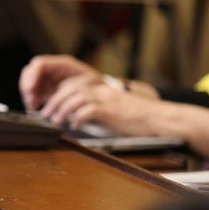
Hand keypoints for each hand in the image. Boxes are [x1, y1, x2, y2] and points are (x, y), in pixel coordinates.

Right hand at [19, 55, 101, 110]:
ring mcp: (47, 78)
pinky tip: (34, 107)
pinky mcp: (44, 89)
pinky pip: (31, 93)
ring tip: (32, 106)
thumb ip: (74, 86)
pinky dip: (30, 100)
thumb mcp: (88, 84)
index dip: (32, 75)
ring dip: (27, 95)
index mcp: (62, 64)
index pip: (40, 64)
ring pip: (28, 83)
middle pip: (30, 73)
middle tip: (30, 100)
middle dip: (27, 87)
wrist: (98, 93)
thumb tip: (63, 91)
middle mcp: (52, 69)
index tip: (30, 88)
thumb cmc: (95, 87)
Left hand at [37, 76, 163, 135]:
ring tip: (55, 121)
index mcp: (103, 89)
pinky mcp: (112, 111)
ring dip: (62, 109)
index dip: (57, 94)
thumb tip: (77, 118)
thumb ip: (97, 110)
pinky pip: (89, 110)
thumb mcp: (114, 110)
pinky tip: (74, 126)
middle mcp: (103, 91)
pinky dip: (78, 117)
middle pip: (70, 89)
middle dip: (54, 101)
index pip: (73, 84)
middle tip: (46, 114)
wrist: (162, 119)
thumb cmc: (140, 119)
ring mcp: (108, 99)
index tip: (49, 106)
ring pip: (76, 98)